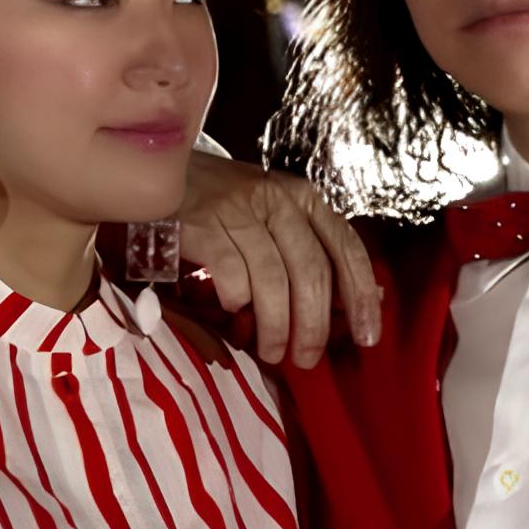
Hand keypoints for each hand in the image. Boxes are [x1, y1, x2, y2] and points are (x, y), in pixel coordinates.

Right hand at [177, 153, 382, 367]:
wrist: (161, 170)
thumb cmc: (225, 204)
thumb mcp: (275, 216)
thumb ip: (310, 251)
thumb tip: (359, 299)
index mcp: (305, 199)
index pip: (346, 248)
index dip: (360, 296)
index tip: (367, 336)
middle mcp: (278, 200)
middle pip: (311, 271)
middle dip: (313, 324)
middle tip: (308, 359)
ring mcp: (240, 209)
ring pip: (273, 279)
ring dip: (276, 326)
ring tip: (273, 352)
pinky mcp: (204, 223)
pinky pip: (232, 274)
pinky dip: (237, 301)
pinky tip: (235, 311)